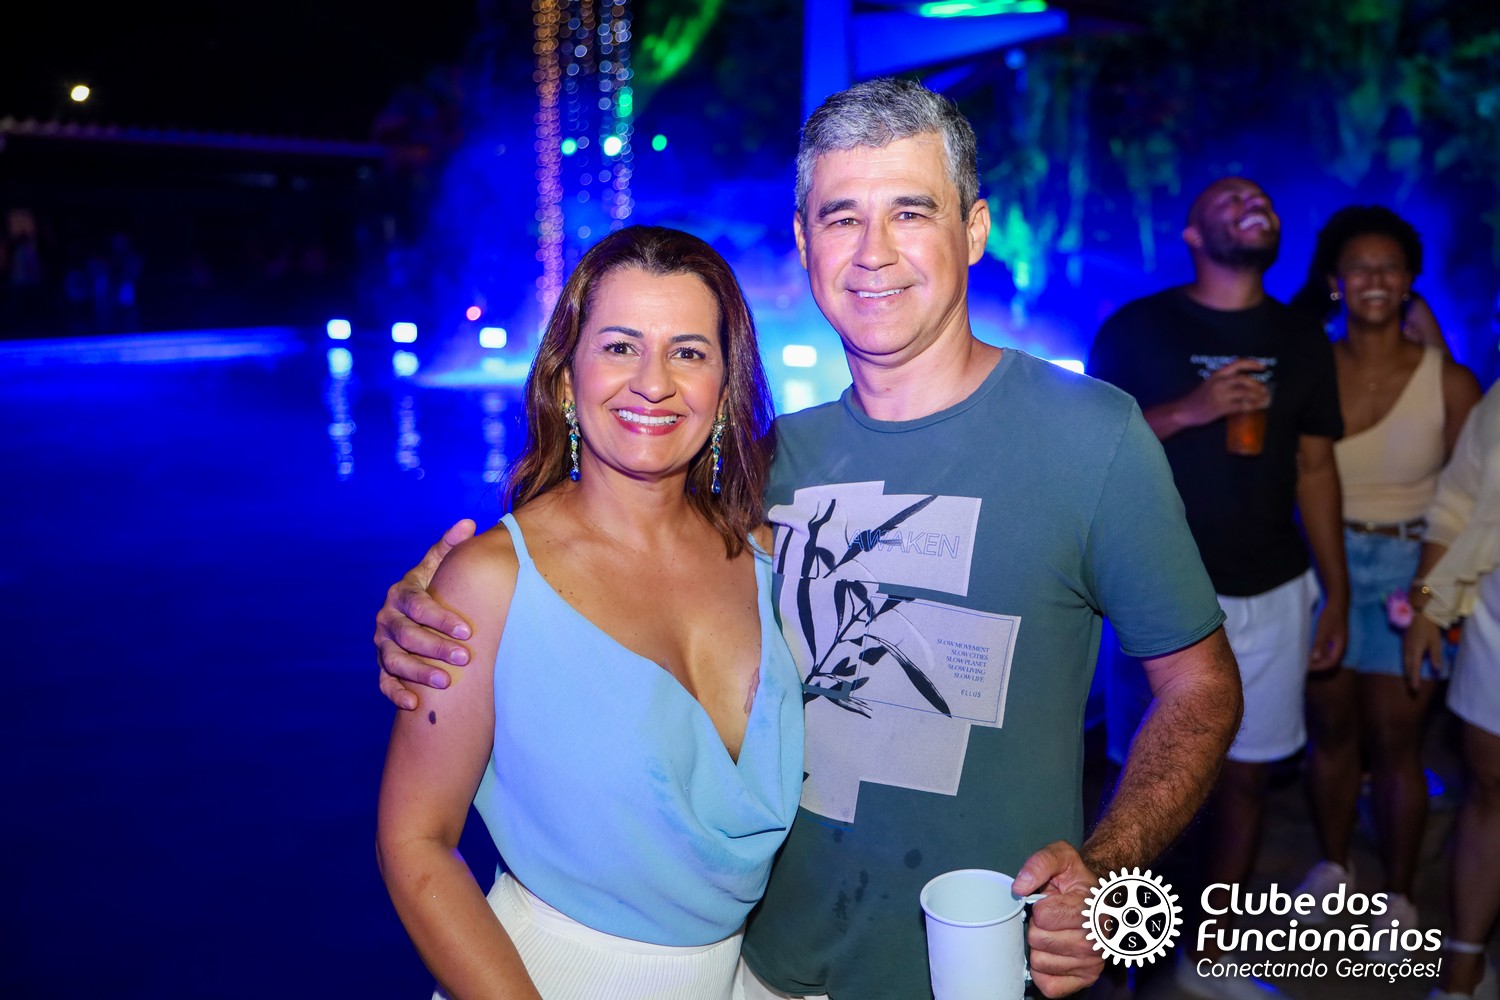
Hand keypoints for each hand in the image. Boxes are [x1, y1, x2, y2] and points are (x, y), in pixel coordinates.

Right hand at [374, 520, 477, 710]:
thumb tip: (469, 522)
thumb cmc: (433, 588)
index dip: (442, 619)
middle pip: (406, 635)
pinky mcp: (382, 666)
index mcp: (401, 594)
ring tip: (445, 682)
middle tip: (464, 658)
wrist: (412, 612)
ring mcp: (382, 644)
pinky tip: (415, 704)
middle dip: (435, 647)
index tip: (468, 630)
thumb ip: (450, 547)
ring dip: (418, 672)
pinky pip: (384, 682)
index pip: (419, 606)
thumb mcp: (438, 567)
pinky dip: (396, 693)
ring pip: (394, 661)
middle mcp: (387, 619)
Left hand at [1012, 841, 1103, 996]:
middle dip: (1038, 927)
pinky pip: (1049, 985)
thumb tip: (1019, 888)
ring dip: (1040, 948)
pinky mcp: (1085, 979)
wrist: (1098, 898)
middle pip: (1039, 940)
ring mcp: (1093, 962)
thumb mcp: (1061, 857)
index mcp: (1092, 908)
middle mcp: (1097, 939)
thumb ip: (1039, 863)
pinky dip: (1044, 972)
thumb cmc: (1076, 879)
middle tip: (1052, 920)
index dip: (1039, 907)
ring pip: (1040, 963)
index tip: (1050, 901)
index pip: (1044, 916)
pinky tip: (1053, 954)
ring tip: (1055, 934)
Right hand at [1178, 358, 1269, 427]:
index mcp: (1217, 374)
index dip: (1252, 364)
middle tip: (1265, 390)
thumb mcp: (1210, 384)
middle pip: (1244, 380)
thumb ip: (1225, 381)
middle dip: (1258, 385)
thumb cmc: (1198, 398)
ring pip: (1245, 393)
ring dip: (1258, 396)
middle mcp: (1220, 382)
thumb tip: (1247, 383)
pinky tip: (1257, 407)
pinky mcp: (1221, 407)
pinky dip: (1252, 406)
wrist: (1185, 411)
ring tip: (1266, 399)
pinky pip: (1241, 406)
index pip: (1238, 364)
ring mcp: (1220, 395)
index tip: (1263, 367)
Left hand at [1308, 600, 1346, 671]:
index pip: (1331, 663)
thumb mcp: (1323, 631)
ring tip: (1305, 660)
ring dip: (1318, 659)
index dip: (1319, 667)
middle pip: (1330, 661)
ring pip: (1328, 656)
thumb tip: (1315, 659)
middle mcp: (1340, 647)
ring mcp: (1337, 643)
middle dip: (1317, 665)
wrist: (1337, 604)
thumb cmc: (1330, 617)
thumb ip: (1320, 645)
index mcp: (1340, 646)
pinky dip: (1318, 653)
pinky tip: (1309, 651)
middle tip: (1303, 665)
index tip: (1307, 668)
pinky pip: (1327, 650)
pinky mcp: (1333, 638)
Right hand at [1402, 614, 1443, 694]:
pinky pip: (1404, 658)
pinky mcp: (1404, 644)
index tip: (1415, 689)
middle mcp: (1407, 651)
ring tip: (1410, 681)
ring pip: (1404, 663)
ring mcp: (1404, 647)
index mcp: (1414, 652)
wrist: (1419, 615)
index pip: (1414, 669)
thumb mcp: (1435, 643)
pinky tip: (1409, 668)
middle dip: (1409, 679)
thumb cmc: (1429, 629)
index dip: (1414, 679)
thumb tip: (1436, 670)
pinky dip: (1406, 666)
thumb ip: (1435, 656)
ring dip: (1407, 673)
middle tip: (1412, 689)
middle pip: (1407, 668)